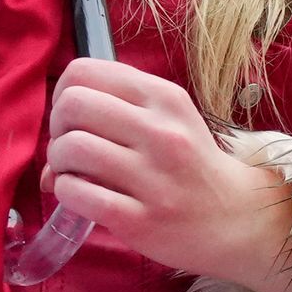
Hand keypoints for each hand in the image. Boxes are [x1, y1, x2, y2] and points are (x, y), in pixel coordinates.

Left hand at [43, 61, 291, 291]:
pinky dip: (65, 193)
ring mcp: (153, 178)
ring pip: (71, 147)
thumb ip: (115, 112)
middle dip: (57, 127)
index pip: (84, 72)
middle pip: (72, 104)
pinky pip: (77, 194)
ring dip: (58, 163)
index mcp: (164, 98)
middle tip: (70, 149)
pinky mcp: (140, 220)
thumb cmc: (191, 165)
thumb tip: (55, 135)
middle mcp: (161, 132)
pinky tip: (79, 196)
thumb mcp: (167, 120)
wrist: (236, 219)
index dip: (64, 94)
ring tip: (73, 174)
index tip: (75, 119)